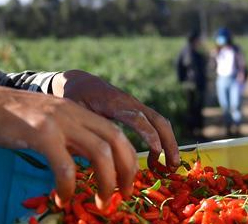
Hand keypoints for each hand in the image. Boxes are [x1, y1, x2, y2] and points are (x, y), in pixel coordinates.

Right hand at [0, 81, 137, 208]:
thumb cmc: (9, 118)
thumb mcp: (47, 121)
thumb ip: (69, 135)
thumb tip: (86, 160)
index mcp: (76, 110)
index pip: (116, 132)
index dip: (128, 158)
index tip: (127, 181)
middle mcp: (73, 112)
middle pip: (116, 140)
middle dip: (126, 171)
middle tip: (123, 195)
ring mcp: (58, 122)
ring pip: (100, 153)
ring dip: (106, 182)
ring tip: (100, 202)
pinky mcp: (42, 134)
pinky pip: (66, 167)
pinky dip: (69, 187)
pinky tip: (62, 198)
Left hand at [51, 70, 180, 173]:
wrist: (79, 81)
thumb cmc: (74, 97)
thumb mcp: (75, 112)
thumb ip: (85, 129)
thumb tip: (93, 154)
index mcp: (113, 103)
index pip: (136, 117)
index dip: (147, 133)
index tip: (155, 150)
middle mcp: (129, 102)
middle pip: (157, 120)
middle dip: (168, 142)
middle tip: (173, 166)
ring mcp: (135, 105)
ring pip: (160, 122)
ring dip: (169, 143)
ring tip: (170, 167)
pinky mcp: (137, 110)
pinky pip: (154, 123)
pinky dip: (161, 139)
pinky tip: (156, 158)